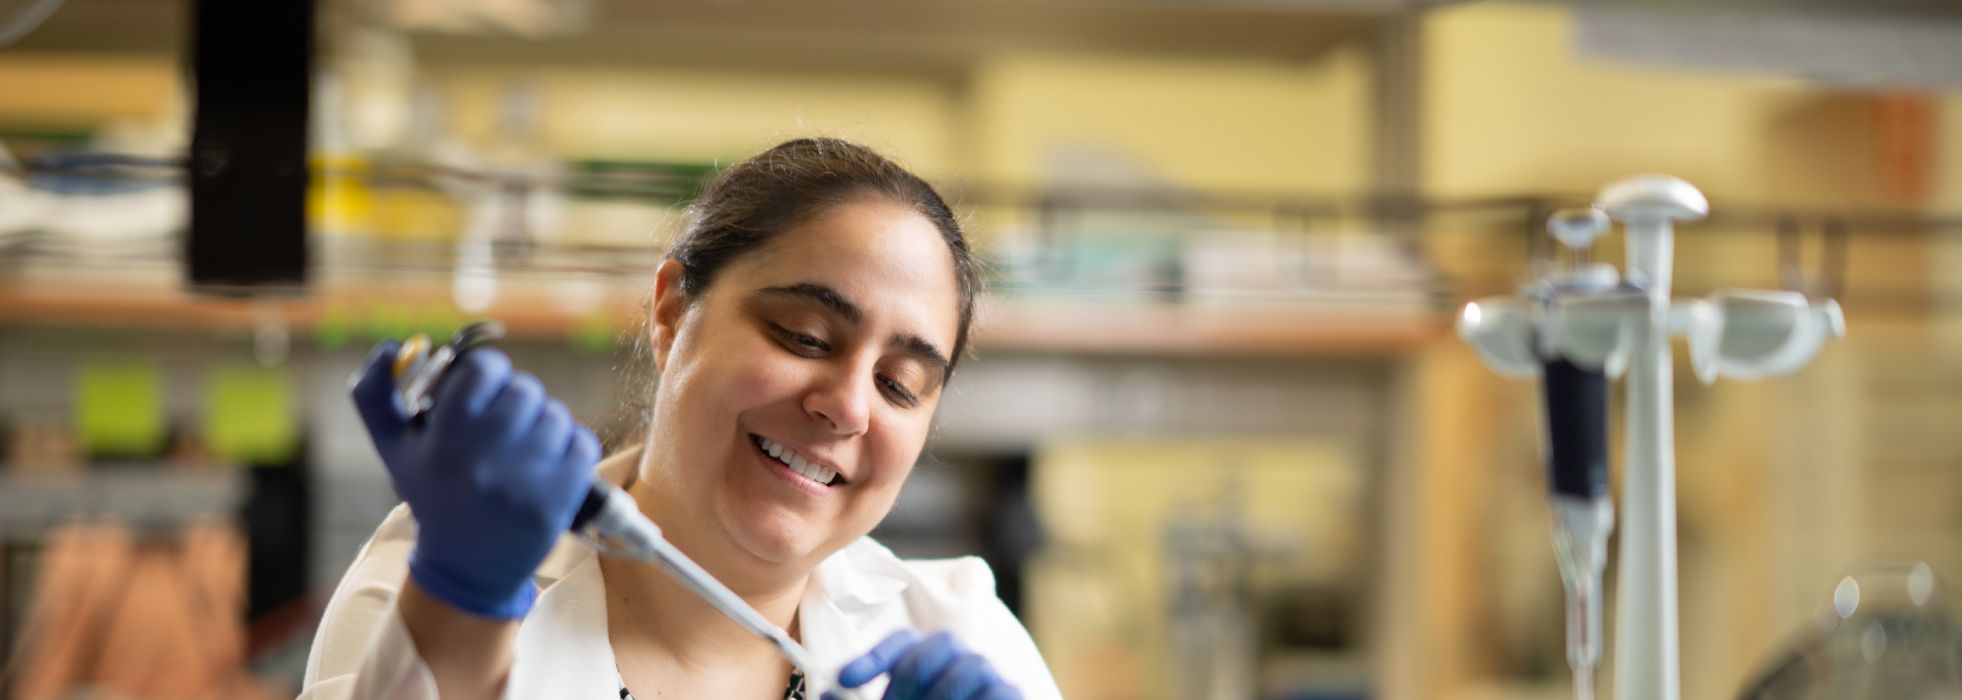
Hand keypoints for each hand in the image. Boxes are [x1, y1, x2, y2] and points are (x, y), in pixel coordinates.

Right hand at [350, 339, 598, 618]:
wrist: (467, 566)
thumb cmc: (433, 496)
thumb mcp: (394, 449)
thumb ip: (375, 395)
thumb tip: (387, 348)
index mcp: (446, 437)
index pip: (486, 367)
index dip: (487, 374)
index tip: (482, 393)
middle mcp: (487, 455)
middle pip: (525, 389)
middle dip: (516, 402)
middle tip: (502, 428)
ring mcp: (528, 476)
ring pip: (556, 414)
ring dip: (544, 425)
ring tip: (522, 452)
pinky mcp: (563, 495)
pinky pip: (583, 442)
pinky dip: (571, 448)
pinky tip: (546, 467)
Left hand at [824, 630, 1021, 699]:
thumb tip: (828, 695)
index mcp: (927, 667)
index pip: (903, 643)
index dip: (874, 656)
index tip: (841, 679)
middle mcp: (959, 664)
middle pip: (939, 643)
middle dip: (911, 672)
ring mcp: (989, 680)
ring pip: (972, 665)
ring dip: (944, 694)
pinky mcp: (1012, 694)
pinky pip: (1000, 690)